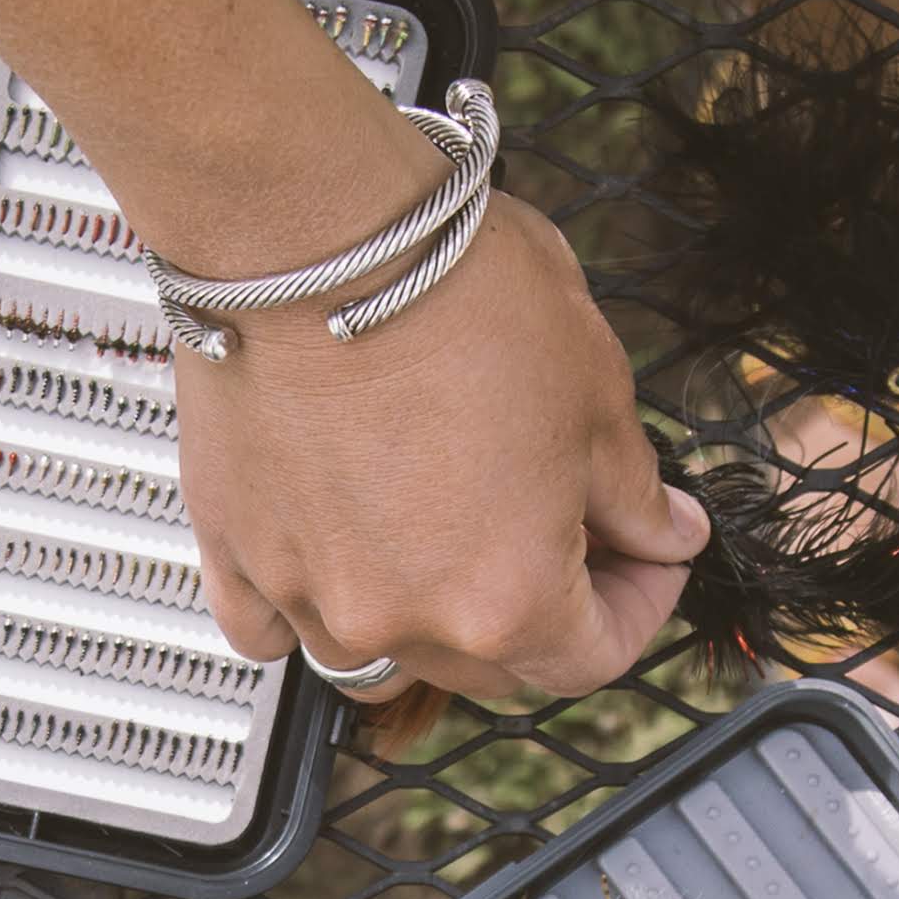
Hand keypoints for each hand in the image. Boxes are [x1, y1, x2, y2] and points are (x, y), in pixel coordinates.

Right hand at [172, 183, 706, 707]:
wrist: (311, 228)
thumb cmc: (451, 291)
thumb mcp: (594, 388)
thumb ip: (635, 492)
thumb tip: (664, 534)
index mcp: (508, 599)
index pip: (596, 657)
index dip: (642, 605)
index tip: (649, 554)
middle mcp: (402, 621)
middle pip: (492, 669)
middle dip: (542, 608)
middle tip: (563, 527)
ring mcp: (307, 594)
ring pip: (380, 657)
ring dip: (426, 622)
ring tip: (446, 540)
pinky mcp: (234, 549)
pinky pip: (266, 625)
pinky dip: (305, 608)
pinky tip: (334, 555)